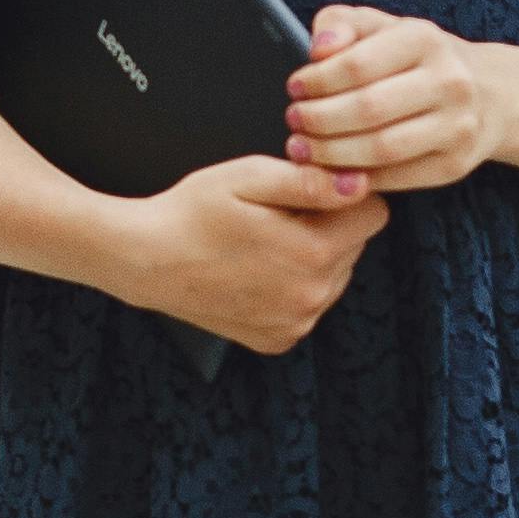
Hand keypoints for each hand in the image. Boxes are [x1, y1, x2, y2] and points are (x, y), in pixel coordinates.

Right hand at [112, 151, 387, 350]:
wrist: (144, 260)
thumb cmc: (192, 211)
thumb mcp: (249, 177)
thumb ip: (310, 181)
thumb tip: (360, 184)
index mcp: (313, 252)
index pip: (374, 214)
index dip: (346, 195)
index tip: (310, 190)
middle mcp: (312, 297)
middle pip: (355, 247)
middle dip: (328, 226)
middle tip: (276, 216)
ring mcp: (295, 323)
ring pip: (335, 277)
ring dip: (312, 257)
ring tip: (263, 243)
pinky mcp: (278, 340)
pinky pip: (308, 305)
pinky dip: (292, 286)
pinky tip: (256, 271)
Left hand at [286, 6, 503, 192]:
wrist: (489, 94)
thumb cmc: (418, 59)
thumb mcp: (383, 27)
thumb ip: (342, 25)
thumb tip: (318, 49)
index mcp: (425, 39)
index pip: (358, 64)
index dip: (317, 81)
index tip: (294, 88)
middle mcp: (449, 81)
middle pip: (367, 109)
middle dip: (318, 120)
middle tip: (293, 121)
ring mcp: (457, 127)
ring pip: (381, 149)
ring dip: (331, 153)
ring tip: (302, 148)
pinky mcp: (455, 165)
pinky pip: (396, 178)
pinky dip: (356, 177)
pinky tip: (332, 170)